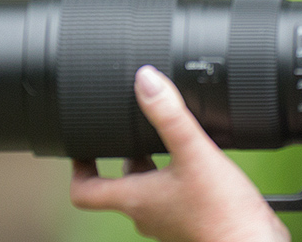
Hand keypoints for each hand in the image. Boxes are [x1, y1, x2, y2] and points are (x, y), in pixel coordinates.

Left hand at [70, 66, 289, 241]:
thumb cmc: (223, 212)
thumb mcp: (194, 152)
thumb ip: (169, 115)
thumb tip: (145, 80)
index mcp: (135, 198)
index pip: (84, 191)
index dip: (78, 168)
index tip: (82, 147)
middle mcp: (146, 213)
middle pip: (121, 183)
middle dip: (127, 154)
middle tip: (134, 129)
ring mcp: (168, 220)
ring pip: (149, 189)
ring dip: (154, 164)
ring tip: (168, 138)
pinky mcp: (190, 221)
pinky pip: (173, 196)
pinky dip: (177, 176)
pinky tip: (196, 161)